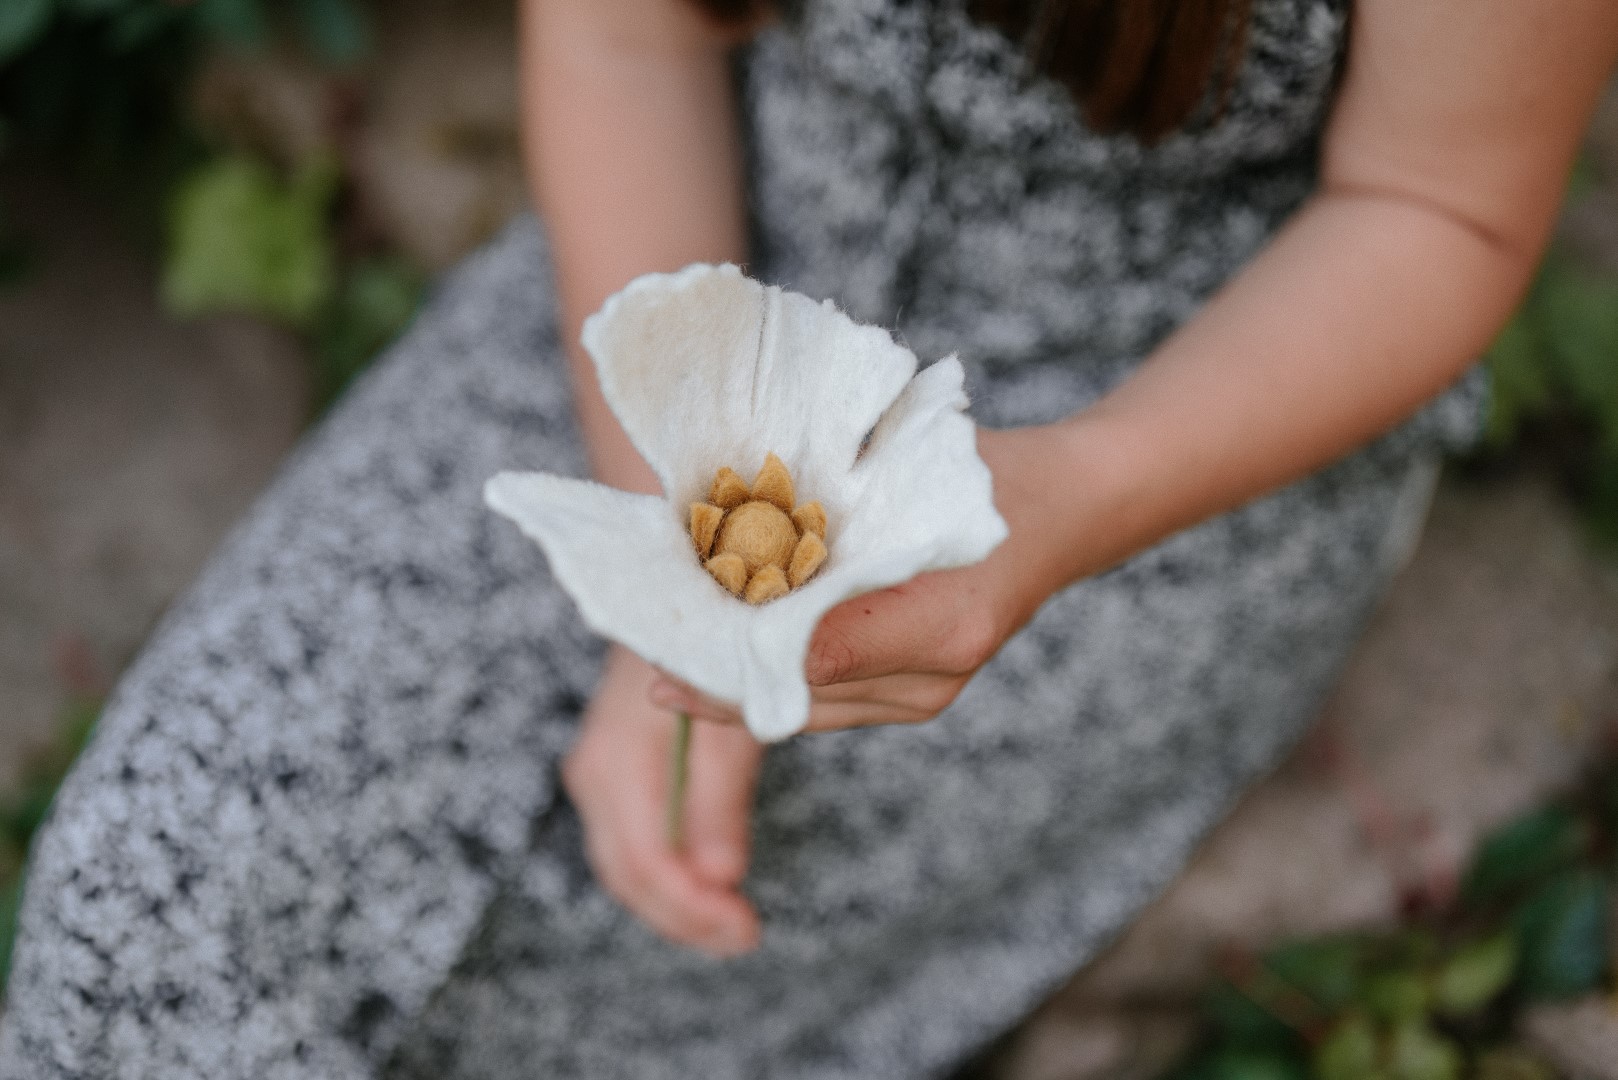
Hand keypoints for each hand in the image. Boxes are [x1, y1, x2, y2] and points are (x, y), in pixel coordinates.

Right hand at [563, 646, 765, 954]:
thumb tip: (722, 877)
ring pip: (627, 864)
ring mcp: (601, 773)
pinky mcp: (617, 772)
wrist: (674, 588)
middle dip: (684, 916)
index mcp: (615, 760)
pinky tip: (711, 888)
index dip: (691, 906)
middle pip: (628, 874)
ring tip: (733, 926)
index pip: (644, 861)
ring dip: (678, 903)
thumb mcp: (724, 718)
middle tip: (744, 938)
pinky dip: (671, 875)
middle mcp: (596, 773)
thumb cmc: (707, 644)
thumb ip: (720, 796)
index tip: (744, 930)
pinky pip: (634, 842)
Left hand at [650, 425, 1091, 732]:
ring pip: (811, 709)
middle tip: (652, 663)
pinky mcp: (917, 697)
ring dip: (743, 688)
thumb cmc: (985, 476)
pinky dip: (777, 680)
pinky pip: (829, 700)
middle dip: (723, 684)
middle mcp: (936, 674)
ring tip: (672, 666)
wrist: (1066, 510)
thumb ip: (832, 511)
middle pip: (806, 697)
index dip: (739, 657)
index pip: (819, 655)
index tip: (672, 648)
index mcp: (943, 620)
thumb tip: (729, 530)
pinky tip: (729, 661)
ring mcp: (929, 695)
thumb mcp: (910, 474)